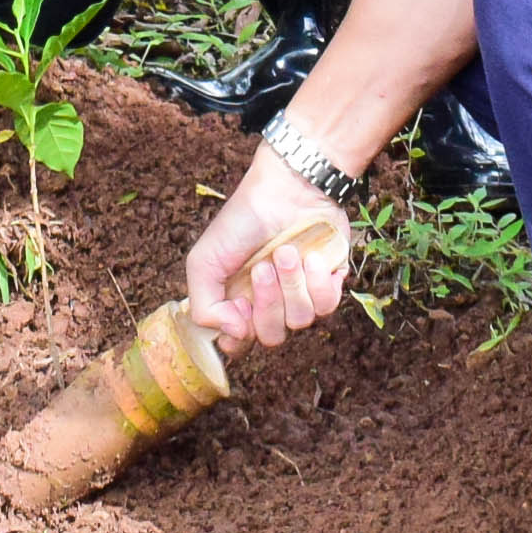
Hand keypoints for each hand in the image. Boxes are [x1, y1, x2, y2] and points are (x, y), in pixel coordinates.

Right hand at [184, 138, 355, 351]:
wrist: (287, 188)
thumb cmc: (242, 221)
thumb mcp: (204, 260)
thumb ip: (204, 306)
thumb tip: (235, 335)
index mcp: (238, 303)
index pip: (240, 344)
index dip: (241, 335)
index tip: (239, 307)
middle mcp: (269, 304)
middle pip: (272, 337)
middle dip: (268, 302)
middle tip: (262, 267)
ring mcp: (299, 295)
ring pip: (300, 321)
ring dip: (292, 284)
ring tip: (287, 251)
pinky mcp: (327, 284)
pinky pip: (327, 306)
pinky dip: (318, 282)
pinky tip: (312, 258)